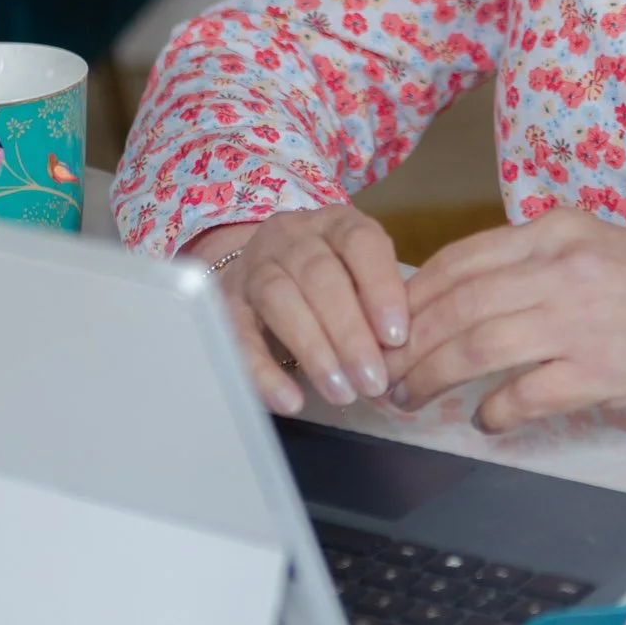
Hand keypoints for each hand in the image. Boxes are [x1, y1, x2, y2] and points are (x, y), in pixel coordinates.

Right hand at [185, 208, 408, 417]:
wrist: (260, 270)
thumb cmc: (329, 279)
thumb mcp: (358, 276)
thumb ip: (377, 302)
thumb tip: (400, 352)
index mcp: (336, 223)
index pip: (361, 243)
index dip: (380, 288)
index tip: (397, 337)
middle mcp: (291, 236)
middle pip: (320, 276)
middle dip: (350, 333)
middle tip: (372, 381)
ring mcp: (254, 266)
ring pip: (279, 300)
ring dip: (314, 351)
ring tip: (341, 392)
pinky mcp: (225, 303)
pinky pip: (239, 336)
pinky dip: (264, 371)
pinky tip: (290, 400)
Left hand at [383, 208, 625, 430]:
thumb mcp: (598, 248)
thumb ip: (536, 263)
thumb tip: (463, 297)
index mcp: (559, 231)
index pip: (459, 260)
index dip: (411, 297)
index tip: (386, 325)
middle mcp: (564, 267)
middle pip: (455, 306)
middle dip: (407, 345)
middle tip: (383, 372)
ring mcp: (582, 319)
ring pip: (475, 348)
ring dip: (432, 379)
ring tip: (412, 398)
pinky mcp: (601, 371)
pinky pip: (523, 395)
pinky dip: (493, 413)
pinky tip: (485, 420)